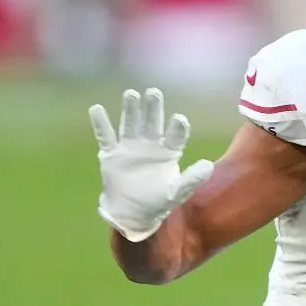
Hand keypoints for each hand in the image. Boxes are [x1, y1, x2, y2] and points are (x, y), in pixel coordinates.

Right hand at [89, 89, 213, 241]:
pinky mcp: (112, 154)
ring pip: (130, 124)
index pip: (174, 137)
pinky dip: (101, 123)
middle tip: (154, 92)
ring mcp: (130, 147)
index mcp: (168, 152)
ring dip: (130, 110)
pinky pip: (106, 136)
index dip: (177, 129)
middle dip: (153, 108)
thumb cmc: (158, 201)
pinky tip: (97, 109)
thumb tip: (209, 166)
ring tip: (131, 94)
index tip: (179, 120)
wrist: (132, 213)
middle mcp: (150, 145)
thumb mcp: (176, 192)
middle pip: (152, 123)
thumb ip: (192, 179)